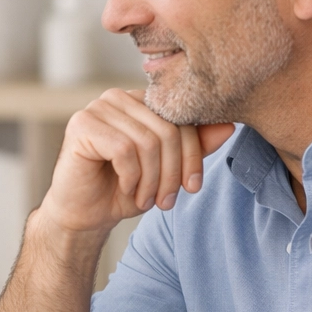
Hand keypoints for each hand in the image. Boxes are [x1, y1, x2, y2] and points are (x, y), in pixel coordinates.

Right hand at [37, 90, 234, 235]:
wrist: (83, 214)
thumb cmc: (122, 189)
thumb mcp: (167, 170)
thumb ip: (194, 146)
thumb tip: (230, 126)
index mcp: (141, 102)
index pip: (182, 119)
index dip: (193, 156)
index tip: (192, 187)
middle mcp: (119, 97)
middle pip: (167, 131)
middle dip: (172, 173)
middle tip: (165, 201)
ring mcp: (98, 108)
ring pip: (147, 142)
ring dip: (151, 180)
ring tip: (145, 199)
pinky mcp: (82, 124)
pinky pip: (123, 149)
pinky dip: (131, 177)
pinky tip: (126, 189)